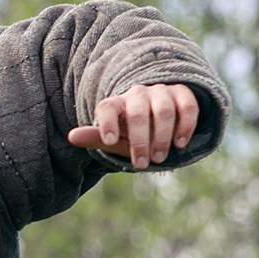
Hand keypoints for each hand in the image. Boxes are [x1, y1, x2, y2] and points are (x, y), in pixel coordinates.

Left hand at [68, 82, 201, 169]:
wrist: (161, 120)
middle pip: (138, 112)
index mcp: (118, 104)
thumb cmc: (133, 133)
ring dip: (162, 136)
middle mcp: (138, 94)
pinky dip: (185, 125)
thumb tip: (71, 136)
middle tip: (142, 164)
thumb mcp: (116, 139)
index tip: (109, 142)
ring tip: (160, 158)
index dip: (107, 122)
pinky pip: (187, 106)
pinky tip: (180, 143)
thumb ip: (96, 138)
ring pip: (163, 110)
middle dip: (140, 140)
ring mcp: (161, 92)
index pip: (107, 107)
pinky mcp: (182, 94)